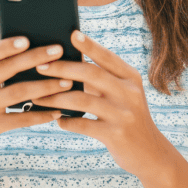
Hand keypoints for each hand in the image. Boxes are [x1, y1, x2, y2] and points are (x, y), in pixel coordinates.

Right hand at [0, 36, 67, 162]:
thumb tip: (32, 47)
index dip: (7, 46)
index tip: (27, 39)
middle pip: (7, 69)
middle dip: (35, 58)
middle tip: (58, 51)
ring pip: (18, 93)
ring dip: (45, 86)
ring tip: (67, 82)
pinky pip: (20, 119)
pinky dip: (40, 115)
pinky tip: (57, 111)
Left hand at [32, 30, 174, 179]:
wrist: (150, 154)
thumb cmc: (128, 117)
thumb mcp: (124, 94)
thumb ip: (103, 79)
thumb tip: (68, 62)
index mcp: (131, 78)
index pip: (107, 57)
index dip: (89, 45)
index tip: (70, 34)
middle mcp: (129, 93)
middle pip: (91, 74)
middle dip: (62, 68)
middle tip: (39, 66)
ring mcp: (123, 114)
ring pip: (82, 100)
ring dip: (55, 97)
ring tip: (36, 97)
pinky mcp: (115, 135)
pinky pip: (83, 125)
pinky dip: (66, 121)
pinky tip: (57, 119)